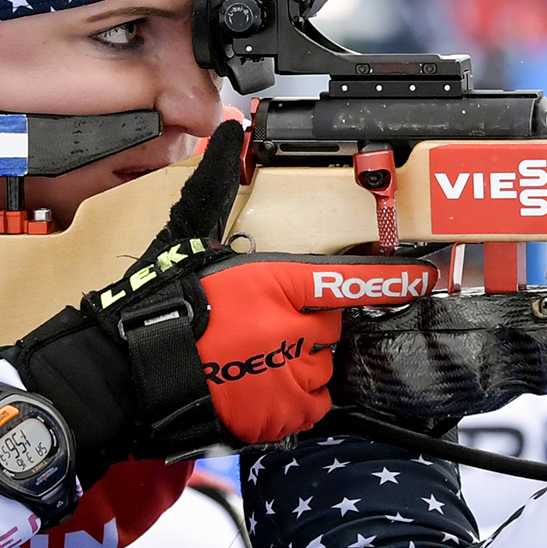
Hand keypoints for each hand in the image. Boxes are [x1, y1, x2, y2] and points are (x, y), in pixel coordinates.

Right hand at [0, 121, 384, 470]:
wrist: (124, 375)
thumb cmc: (155, 306)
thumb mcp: (187, 236)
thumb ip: (219, 186)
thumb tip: (229, 133)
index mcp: (272, 280)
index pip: (346, 278)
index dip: (390, 278)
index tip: (422, 276)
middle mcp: (286, 327)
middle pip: (327, 324)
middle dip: (303, 322)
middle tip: (257, 326)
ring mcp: (285, 374)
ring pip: (320, 365)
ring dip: (297, 362)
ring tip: (248, 359)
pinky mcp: (277, 414)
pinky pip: (310, 405)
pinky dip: (291, 400)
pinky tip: (254, 388)